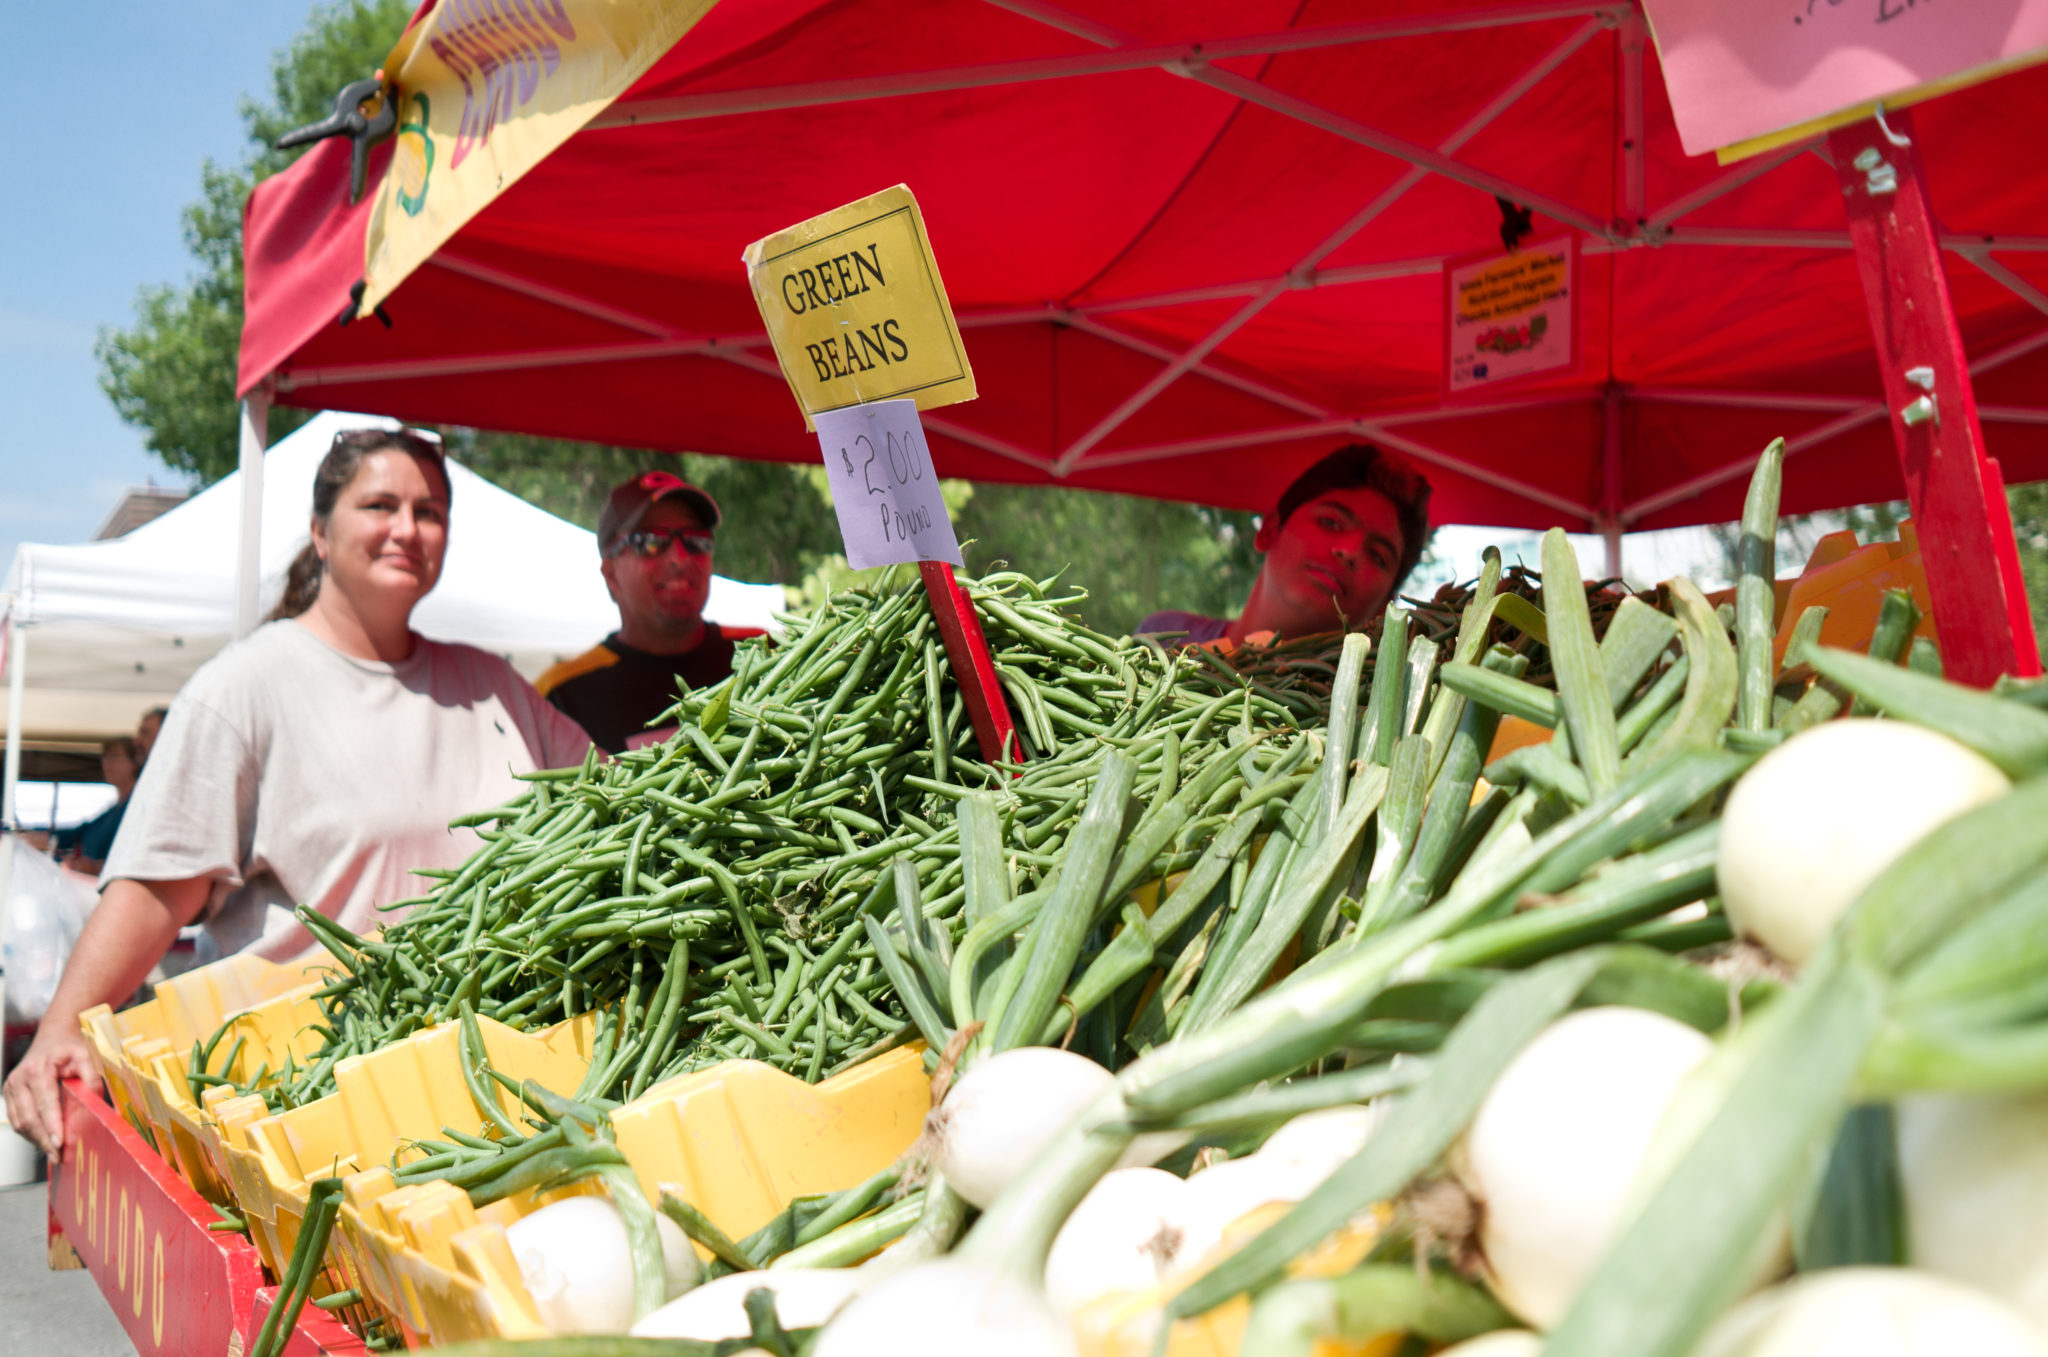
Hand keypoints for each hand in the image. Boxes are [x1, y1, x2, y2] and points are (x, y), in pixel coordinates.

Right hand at [4, 1019, 100, 1160]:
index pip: (45, 1103)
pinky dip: (30, 1133)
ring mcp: (11, 1087)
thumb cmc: (70, 1045)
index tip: (58, 1143)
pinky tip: (45, 1141)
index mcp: (37, 1068)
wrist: (54, 1034)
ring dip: (36, 1140)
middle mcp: (19, 1079)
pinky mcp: (10, 1095)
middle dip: (43, 1140)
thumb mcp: (86, 1055)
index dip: (51, 1125)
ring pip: (20, 1122)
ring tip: (54, 1153)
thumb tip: (94, 1103)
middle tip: (58, 1156)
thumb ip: (91, 1078)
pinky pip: (17, 1120)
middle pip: (28, 1118)